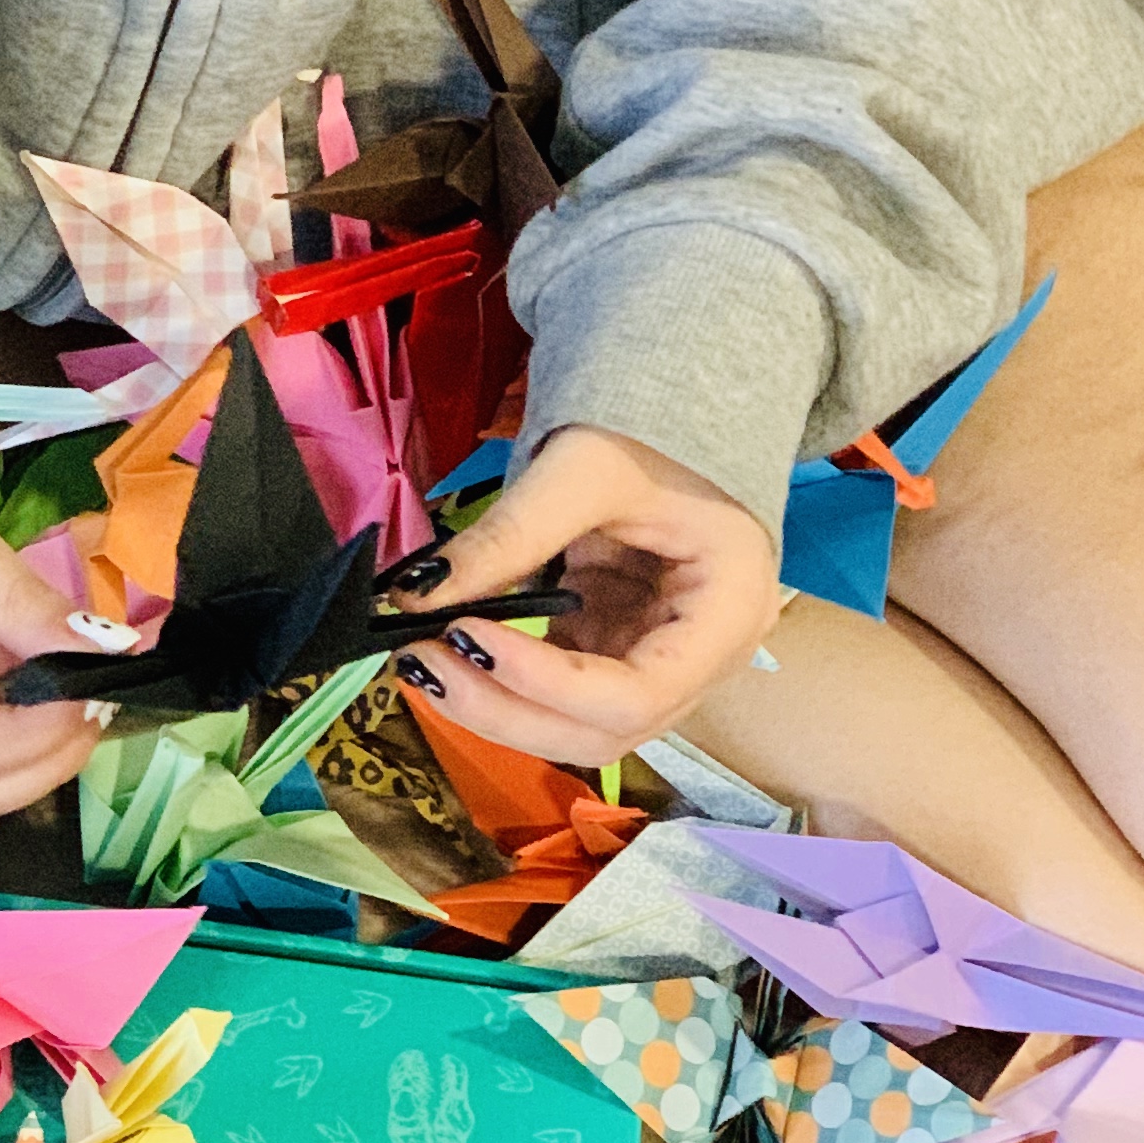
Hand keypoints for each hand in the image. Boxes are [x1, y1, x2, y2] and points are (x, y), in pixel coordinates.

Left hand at [385, 426, 779, 767]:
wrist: (671, 412)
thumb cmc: (652, 431)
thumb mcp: (581, 470)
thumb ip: (506, 537)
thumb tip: (413, 594)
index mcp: (730, 614)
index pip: (639, 693)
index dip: (547, 684)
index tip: (466, 636)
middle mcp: (706, 661)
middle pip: (604, 730)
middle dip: (506, 708)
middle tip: (420, 662)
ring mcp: (660, 663)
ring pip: (576, 728)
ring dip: (495, 706)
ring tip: (419, 659)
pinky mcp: (616, 652)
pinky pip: (557, 693)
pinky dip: (499, 682)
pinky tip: (447, 652)